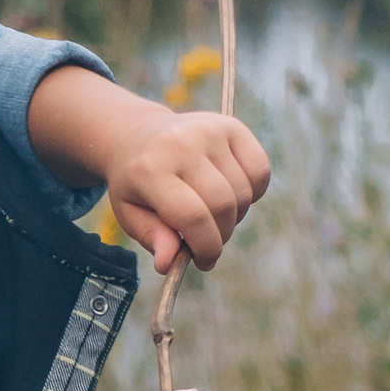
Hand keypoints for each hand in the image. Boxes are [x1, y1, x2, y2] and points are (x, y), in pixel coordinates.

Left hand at [26, 68, 272, 272]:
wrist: (138, 134)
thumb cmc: (136, 183)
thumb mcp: (129, 213)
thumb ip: (151, 236)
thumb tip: (167, 265)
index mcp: (150, 169)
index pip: (192, 217)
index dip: (206, 247)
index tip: (205, 262)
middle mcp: (182, 144)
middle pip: (222, 205)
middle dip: (221, 235)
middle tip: (208, 241)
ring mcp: (210, 130)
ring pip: (243, 193)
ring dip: (235, 216)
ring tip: (214, 215)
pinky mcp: (232, 125)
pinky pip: (260, 171)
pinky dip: (253, 193)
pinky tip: (231, 195)